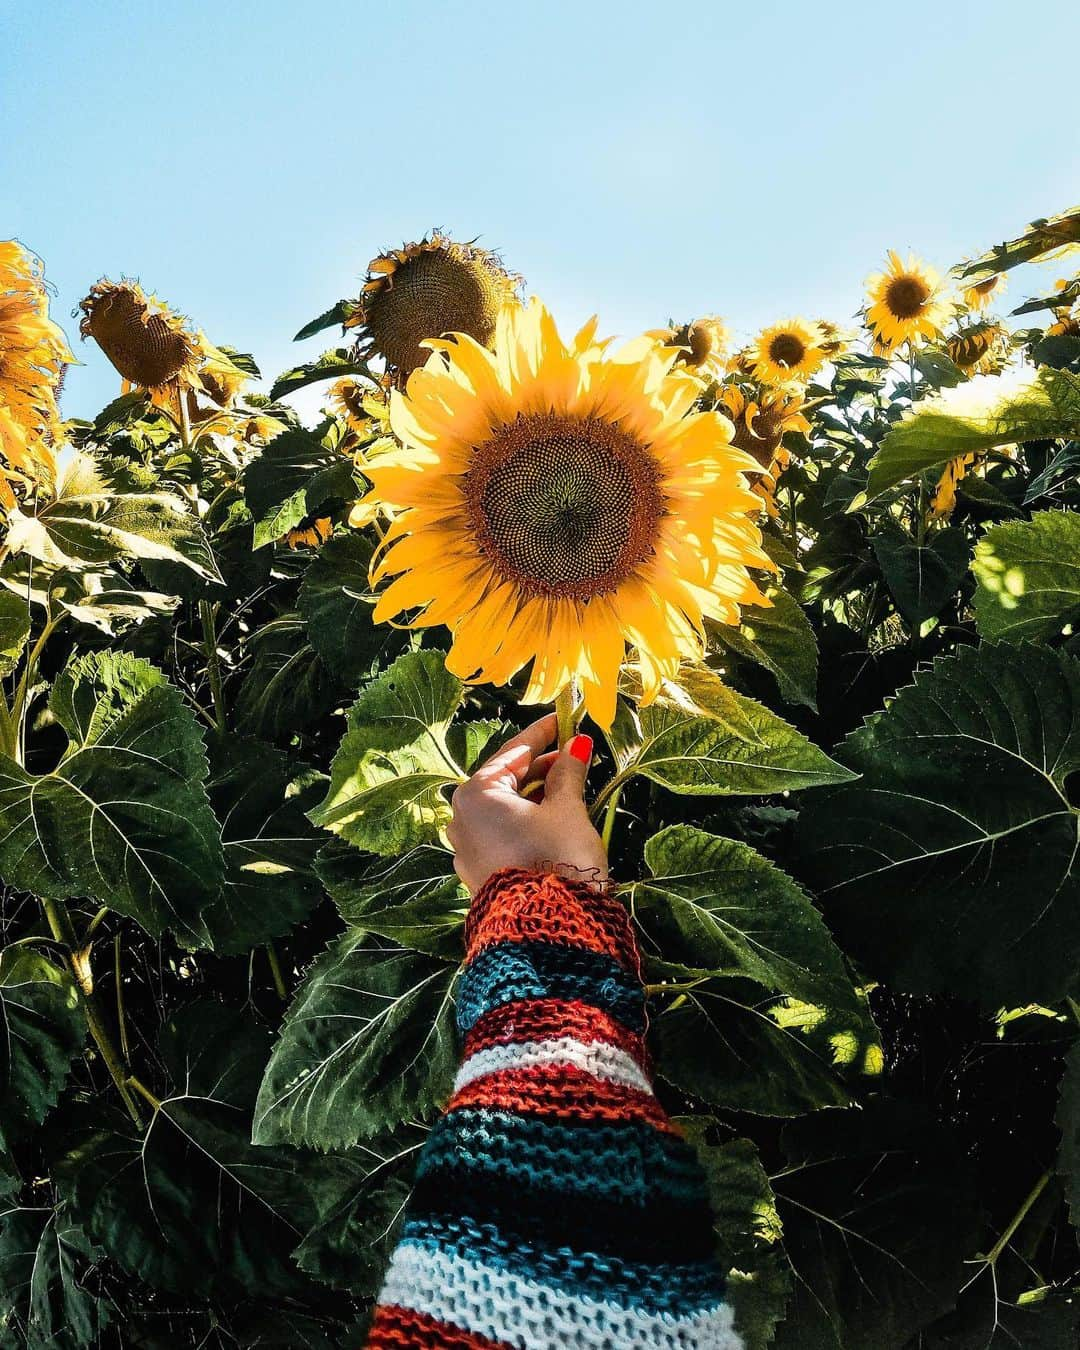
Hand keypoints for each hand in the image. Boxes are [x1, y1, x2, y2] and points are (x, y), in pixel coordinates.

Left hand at [445, 713, 607, 894]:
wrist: (549, 932)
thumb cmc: (557, 859)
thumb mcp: (567, 809)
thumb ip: (568, 772)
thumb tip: (576, 744)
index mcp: (476, 793)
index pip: (514, 752)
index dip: (543, 734)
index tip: (564, 719)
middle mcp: (462, 818)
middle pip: (506, 780)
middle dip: (541, 767)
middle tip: (575, 754)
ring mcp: (466, 848)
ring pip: (505, 809)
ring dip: (536, 796)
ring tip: (570, 786)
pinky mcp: (479, 873)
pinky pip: (502, 833)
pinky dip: (526, 821)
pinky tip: (553, 819)